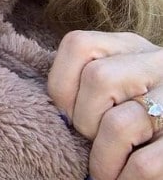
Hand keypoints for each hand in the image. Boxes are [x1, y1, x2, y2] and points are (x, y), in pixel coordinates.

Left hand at [49, 30, 162, 179]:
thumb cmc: (139, 119)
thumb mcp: (119, 87)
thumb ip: (90, 88)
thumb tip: (59, 117)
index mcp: (132, 48)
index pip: (78, 45)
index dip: (62, 85)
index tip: (68, 114)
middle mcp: (159, 64)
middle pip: (98, 79)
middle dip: (84, 120)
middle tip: (91, 143)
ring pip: (119, 123)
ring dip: (102, 158)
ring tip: (104, 171)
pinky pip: (144, 163)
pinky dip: (125, 178)